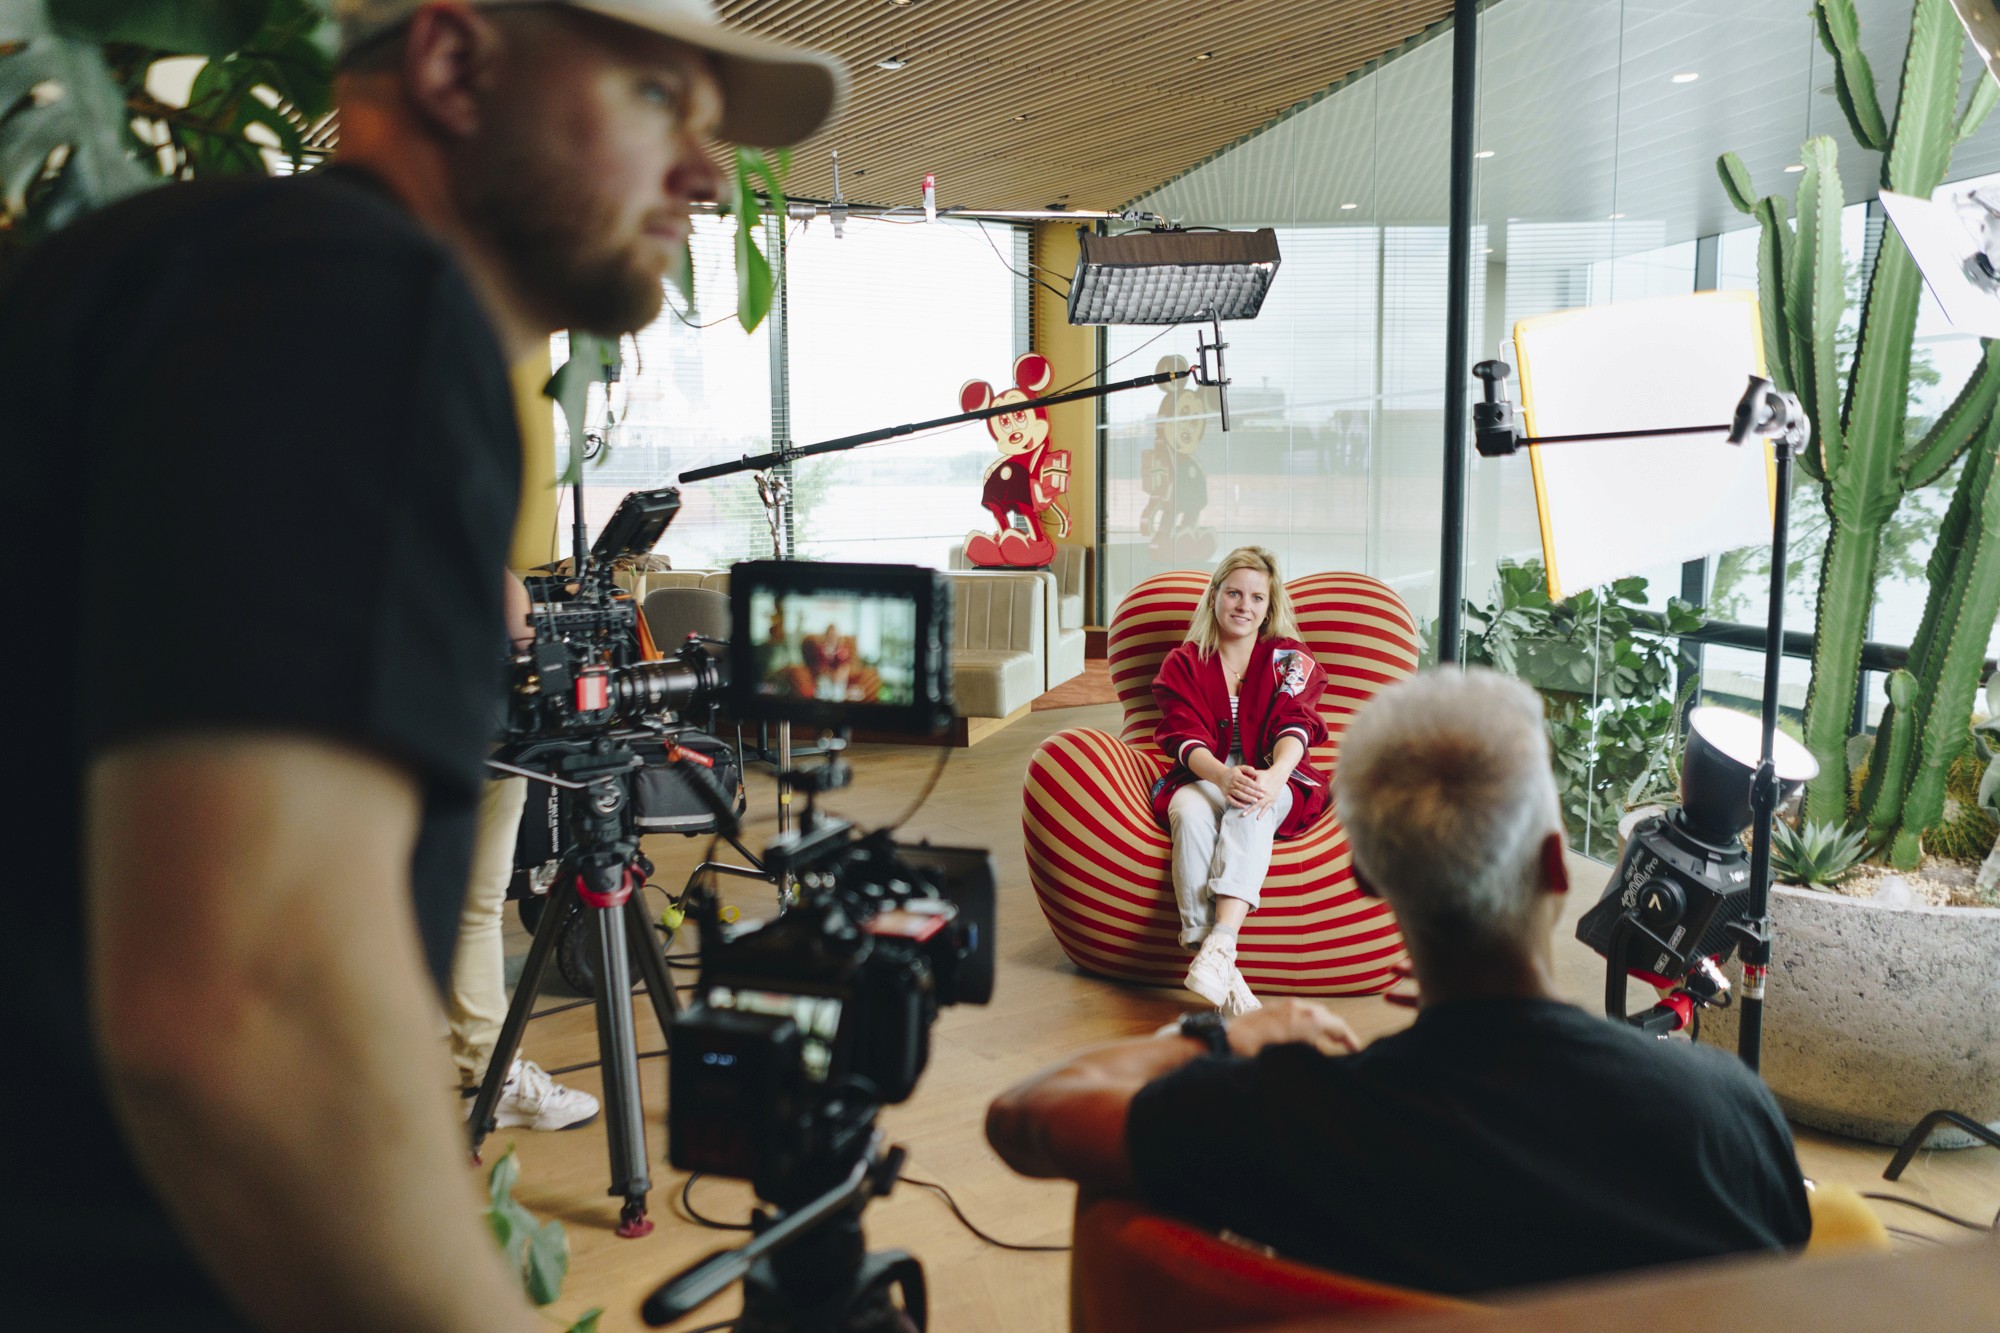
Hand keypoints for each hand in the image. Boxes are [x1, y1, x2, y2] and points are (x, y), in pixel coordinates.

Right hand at [1223, 765, 1272, 808]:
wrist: (1219, 776)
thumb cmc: (1232, 772)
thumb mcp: (1240, 768)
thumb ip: (1248, 769)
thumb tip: (1256, 773)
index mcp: (1236, 776)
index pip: (1247, 781)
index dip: (1255, 785)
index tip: (1262, 788)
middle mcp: (1232, 783)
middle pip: (1244, 788)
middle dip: (1253, 793)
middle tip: (1261, 796)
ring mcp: (1228, 789)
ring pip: (1238, 795)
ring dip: (1247, 798)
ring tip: (1255, 801)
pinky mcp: (1225, 795)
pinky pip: (1231, 800)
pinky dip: (1237, 804)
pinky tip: (1244, 806)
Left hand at [1226, 999, 1359, 1057]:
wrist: (1228, 1041)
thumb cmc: (1259, 1052)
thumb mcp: (1294, 1057)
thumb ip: (1314, 1054)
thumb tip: (1323, 1057)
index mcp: (1310, 1019)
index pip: (1339, 1026)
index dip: (1350, 1039)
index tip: (1356, 1049)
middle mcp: (1300, 1007)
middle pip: (1326, 1017)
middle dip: (1336, 1031)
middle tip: (1343, 1045)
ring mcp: (1285, 1005)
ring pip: (1311, 1014)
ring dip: (1319, 1028)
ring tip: (1321, 1045)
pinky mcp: (1273, 1007)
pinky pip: (1296, 1013)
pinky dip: (1304, 1024)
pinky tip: (1299, 1039)